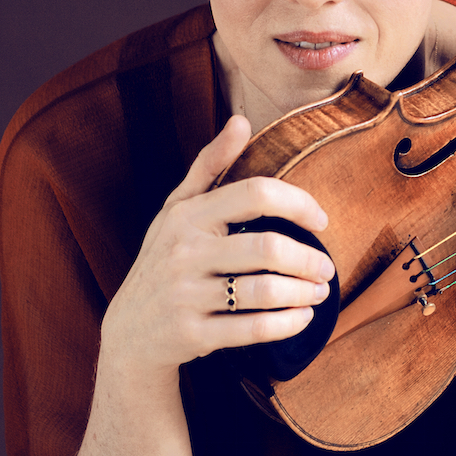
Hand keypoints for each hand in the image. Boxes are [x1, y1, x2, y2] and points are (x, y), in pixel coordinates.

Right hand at [98, 115, 336, 373]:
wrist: (129, 332)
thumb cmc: (164, 260)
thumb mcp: (177, 210)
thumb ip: (211, 166)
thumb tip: (241, 120)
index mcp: (187, 215)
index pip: (255, 193)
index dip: (298, 203)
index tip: (320, 221)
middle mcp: (183, 252)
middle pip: (267, 248)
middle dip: (308, 259)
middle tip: (326, 269)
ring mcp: (186, 295)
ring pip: (264, 292)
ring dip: (304, 293)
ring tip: (319, 292)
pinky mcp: (192, 335)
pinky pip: (253, 330)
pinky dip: (288, 324)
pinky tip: (303, 318)